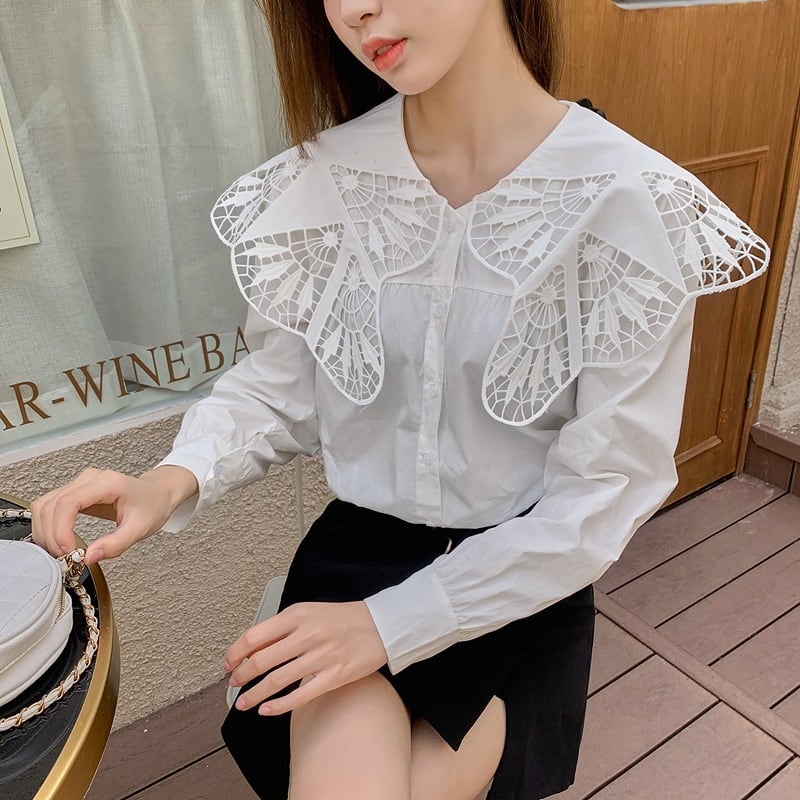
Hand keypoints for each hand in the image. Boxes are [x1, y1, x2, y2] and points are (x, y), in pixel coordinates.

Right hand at [29, 465, 197, 564]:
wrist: (157, 493)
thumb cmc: (152, 505)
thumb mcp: (140, 529)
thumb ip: (116, 544)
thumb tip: (88, 557)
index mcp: (107, 484)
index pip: (68, 503)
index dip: (60, 530)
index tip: (67, 551)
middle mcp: (88, 479)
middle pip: (51, 505)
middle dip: (51, 536)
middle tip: (64, 558)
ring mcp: (79, 484)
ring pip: (44, 505)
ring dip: (45, 532)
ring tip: (61, 552)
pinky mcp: (74, 492)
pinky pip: (49, 507)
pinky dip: (47, 526)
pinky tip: (58, 542)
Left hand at [224, 600, 387, 715]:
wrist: (382, 625)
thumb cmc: (343, 618)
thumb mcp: (309, 612)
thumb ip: (282, 628)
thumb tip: (251, 648)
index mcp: (298, 615)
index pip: (253, 636)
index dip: (234, 654)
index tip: (228, 664)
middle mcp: (307, 634)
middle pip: (260, 660)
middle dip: (240, 676)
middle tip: (234, 684)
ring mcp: (321, 657)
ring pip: (275, 681)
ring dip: (253, 695)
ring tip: (243, 702)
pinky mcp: (334, 676)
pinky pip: (299, 696)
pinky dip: (278, 706)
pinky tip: (266, 710)